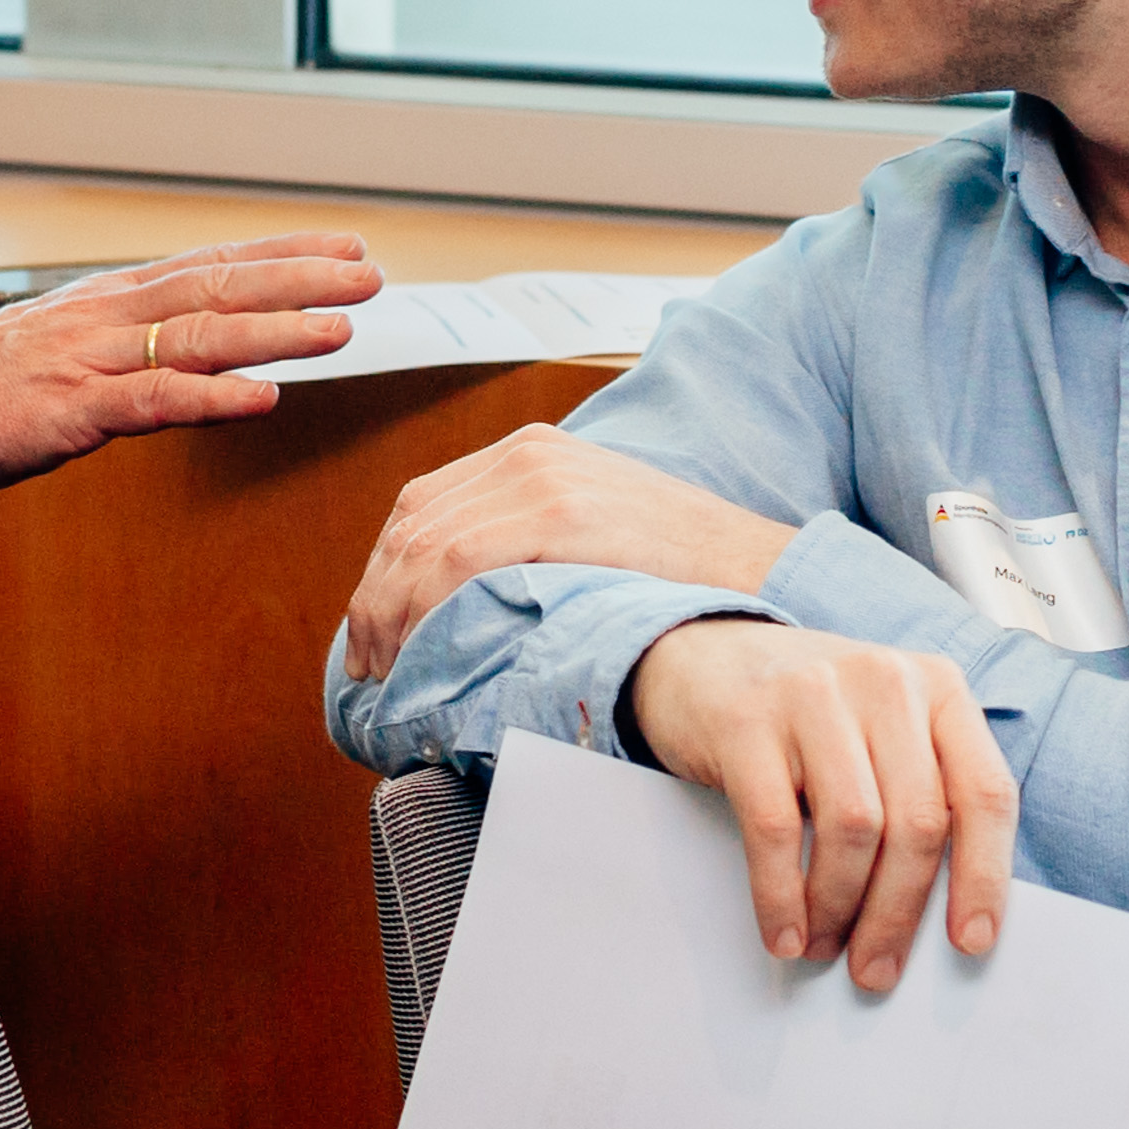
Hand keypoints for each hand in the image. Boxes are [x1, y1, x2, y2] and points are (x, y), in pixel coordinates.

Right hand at [0, 234, 381, 490]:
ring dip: (276, 330)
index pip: (213, 262)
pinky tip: (263, 399)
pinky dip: (214, 399)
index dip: (283, 252)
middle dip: (301, 277)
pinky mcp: (75, 411)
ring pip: (201, 335)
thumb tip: (184, 346)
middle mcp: (110, 315)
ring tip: (340, 326)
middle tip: (370, 273)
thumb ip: (124, 342)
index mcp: (110, 297)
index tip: (344, 245)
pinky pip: (156, 401)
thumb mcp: (61, 344)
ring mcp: (94, 360)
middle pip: (221, 285)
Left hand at [338, 425, 795, 680]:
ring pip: (424, 545)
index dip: (383, 573)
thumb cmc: (682, 576)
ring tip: (391, 676)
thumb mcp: (596, 535)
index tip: (375, 634)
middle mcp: (528, 454)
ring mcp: (544, 478)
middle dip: (377, 601)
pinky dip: (426, 611)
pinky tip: (425, 657)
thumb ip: (529, 545)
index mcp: (531, 452)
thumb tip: (459, 606)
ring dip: (392, 616)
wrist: (757, 574)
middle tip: (370, 668)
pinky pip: (459, 561)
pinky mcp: (561, 513)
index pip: (421, 506)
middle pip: (412, 524)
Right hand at [624, 618, 1013, 990]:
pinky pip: (776, 829)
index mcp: (937, 687)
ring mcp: (814, 694)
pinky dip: (782, 896)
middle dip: (899, 912)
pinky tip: (784, 931)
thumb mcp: (883, 726)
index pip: (984, 792)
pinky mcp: (746, 721)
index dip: (984, 877)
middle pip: (917, 821)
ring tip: (825, 946)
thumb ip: (922, 787)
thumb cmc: (806, 709)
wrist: (701, 653)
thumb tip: (944, 907)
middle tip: (877, 967)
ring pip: (854, 829)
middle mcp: (884, 681)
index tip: (971, 941)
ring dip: (840, 908)